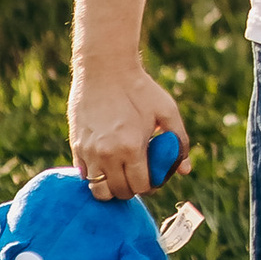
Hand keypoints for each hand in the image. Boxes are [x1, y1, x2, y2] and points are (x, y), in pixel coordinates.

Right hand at [66, 67, 189, 204]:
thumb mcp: (167, 111)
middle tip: (138, 177)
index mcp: (131, 148)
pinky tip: (107, 162)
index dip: (151, 186)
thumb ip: (179, 141)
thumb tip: (184, 170)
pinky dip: (95, 175)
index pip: (140, 186)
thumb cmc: (140, 89)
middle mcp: (107, 154)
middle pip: (119, 191)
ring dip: (111, 187)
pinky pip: (83, 174)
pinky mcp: (76, 145)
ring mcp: (88, 151)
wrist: (105, 68)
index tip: (154, 178)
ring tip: (121, 175)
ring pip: (97, 189)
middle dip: (132, 189)